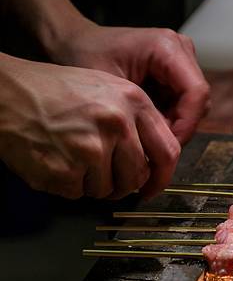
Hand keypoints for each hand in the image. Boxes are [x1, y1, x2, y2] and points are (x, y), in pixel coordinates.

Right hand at [0, 55, 180, 199]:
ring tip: (71, 155)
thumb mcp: (106, 87)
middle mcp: (117, 123)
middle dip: (122, 182)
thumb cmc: (53, 89)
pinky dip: (67, 184)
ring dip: (91, 182)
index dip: (162, 176)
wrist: (8, 93)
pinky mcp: (66, 171)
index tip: (153, 186)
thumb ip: (135, 117)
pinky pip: (78, 193)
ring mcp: (92, 148)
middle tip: (103, 172)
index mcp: (133, 100)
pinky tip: (56, 159)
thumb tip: (152, 156)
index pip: (168, 150)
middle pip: (138, 176)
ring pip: (108, 189)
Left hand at [55, 23, 209, 145]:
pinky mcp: (176, 70)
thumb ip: (141, 116)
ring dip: (173, 123)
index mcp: (167, 47)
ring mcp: (181, 59)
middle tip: (150, 145)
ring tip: (143, 131)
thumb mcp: (111, 90)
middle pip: (198, 100)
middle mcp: (181, 50)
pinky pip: (183, 102)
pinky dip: (168, 117)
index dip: (187, 123)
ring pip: (193, 104)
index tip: (167, 146)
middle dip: (179, 127)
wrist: (76, 42)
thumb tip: (162, 146)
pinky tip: (144, 120)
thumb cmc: (86, 57)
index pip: (197, 91)